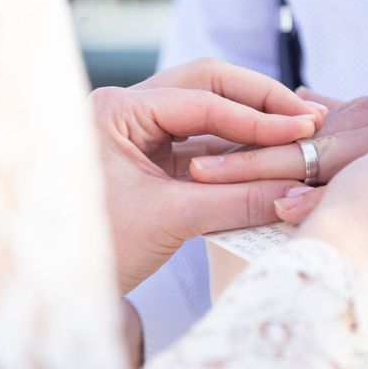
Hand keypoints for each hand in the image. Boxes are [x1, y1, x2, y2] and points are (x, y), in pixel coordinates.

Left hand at [89, 58, 325, 293]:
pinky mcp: (155, 156)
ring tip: (296, 133)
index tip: (301, 129)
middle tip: (304, 116)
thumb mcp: (171, 220)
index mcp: (118, 111)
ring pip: (209, 111)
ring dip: (252, 123)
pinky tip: (270, 155)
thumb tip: (296, 191)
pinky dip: (238, 148)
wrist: (63, 283)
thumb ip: (238, 202)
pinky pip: (204, 142)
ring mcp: (142, 131)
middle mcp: (129, 110)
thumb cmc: (99, 249)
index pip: (202, 101)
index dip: (258, 117)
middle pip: (207, 85)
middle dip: (259, 101)